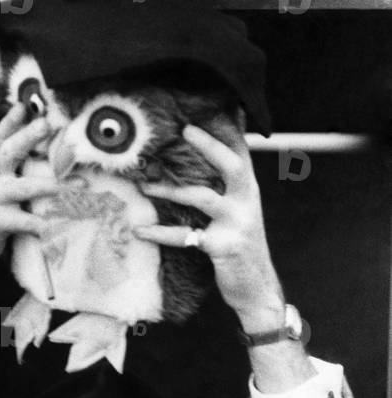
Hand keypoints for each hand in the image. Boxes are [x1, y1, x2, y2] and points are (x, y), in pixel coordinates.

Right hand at [0, 103, 58, 279]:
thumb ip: (11, 172)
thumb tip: (43, 157)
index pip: (0, 138)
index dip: (11, 121)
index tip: (25, 105)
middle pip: (9, 152)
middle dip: (28, 136)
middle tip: (47, 124)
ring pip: (25, 188)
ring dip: (55, 186)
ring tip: (80, 185)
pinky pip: (26, 221)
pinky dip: (47, 223)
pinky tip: (65, 224)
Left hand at [134, 120, 283, 332]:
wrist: (257, 289)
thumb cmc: (239, 247)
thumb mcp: (238, 214)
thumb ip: (225, 190)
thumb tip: (202, 165)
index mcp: (248, 192)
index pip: (242, 153)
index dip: (229, 130)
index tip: (212, 108)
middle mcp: (247, 203)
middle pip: (234, 165)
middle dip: (210, 145)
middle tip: (186, 129)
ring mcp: (237, 224)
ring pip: (202, 197)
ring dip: (169, 190)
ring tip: (143, 186)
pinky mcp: (223, 247)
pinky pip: (186, 236)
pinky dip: (161, 232)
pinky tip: (140, 230)